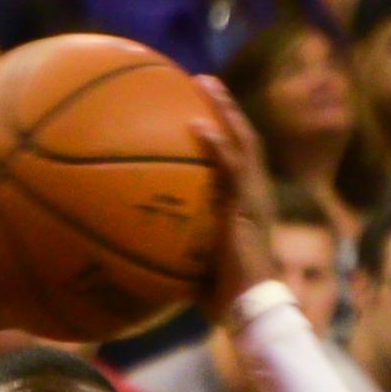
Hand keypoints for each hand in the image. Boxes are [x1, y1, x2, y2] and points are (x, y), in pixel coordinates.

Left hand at [192, 77, 277, 321]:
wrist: (249, 309)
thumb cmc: (223, 299)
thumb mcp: (194, 267)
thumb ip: (173, 250)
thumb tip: (134, 249)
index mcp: (248, 207)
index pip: (240, 161)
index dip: (226, 133)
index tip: (203, 110)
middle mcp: (256, 196)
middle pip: (245, 141)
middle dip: (227, 109)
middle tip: (205, 82)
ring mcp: (255, 199)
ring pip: (244, 143)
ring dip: (226, 111)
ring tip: (206, 83)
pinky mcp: (248, 207)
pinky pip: (232, 167)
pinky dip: (216, 144)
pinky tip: (196, 125)